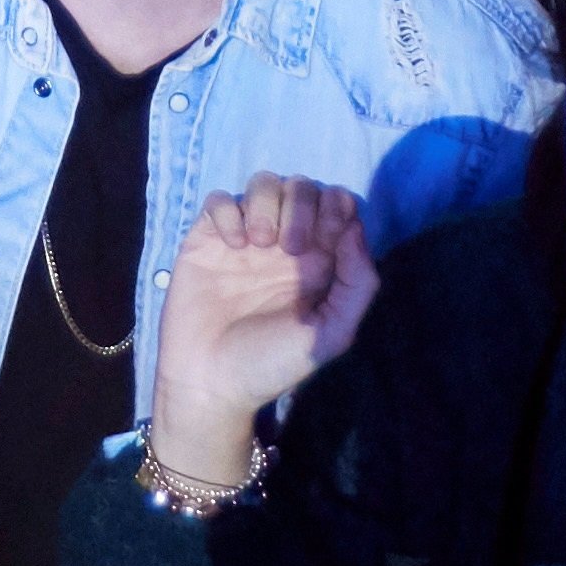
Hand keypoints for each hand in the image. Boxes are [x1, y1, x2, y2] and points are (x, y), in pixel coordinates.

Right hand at [150, 174, 375, 451]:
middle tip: (289, 247)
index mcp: (319, 261)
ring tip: (257, 244)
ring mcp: (245, 238)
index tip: (324, 238)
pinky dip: (228, 212)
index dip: (335, 209)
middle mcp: (284, 243)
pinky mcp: (208, 239)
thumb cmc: (273, 364)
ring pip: (263, 182)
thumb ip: (357, 284)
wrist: (211, 383)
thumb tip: (356, 229)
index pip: (337, 205)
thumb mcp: (331, 335)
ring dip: (265, 203)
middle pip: (303, 186)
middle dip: (301, 205)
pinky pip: (220, 199)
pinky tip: (230, 245)